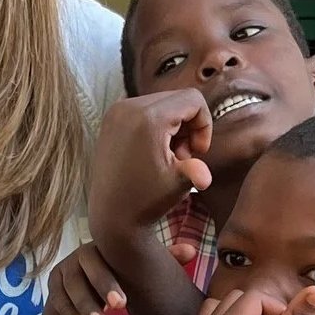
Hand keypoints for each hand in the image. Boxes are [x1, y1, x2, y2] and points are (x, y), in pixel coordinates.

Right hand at [48, 238, 199, 314]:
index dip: (109, 282)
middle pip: (83, 274)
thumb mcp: (142, 267)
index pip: (102, 259)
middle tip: (114, 314)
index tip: (122, 305)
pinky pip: (57, 298)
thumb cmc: (124, 274)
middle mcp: (80, 254)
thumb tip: (192, 251)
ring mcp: (64, 269)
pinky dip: (68, 312)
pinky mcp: (53, 285)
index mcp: (103, 246)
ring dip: (83, 307)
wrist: (91, 285)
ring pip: (69, 288)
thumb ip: (165, 259)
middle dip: (97, 295)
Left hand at [87, 91, 213, 245]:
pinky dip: (157, 126)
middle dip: (189, 126)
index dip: (204, 125)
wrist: (110, 215)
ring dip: (174, 126)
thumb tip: (204, 178)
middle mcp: (127, 107)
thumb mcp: (179, 182)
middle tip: (182, 156)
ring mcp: (115, 112)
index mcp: (148, 117)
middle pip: (178, 99)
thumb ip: (197, 169)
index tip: (197, 152)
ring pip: (163, 103)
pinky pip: (145, 110)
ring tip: (168, 156)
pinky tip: (154, 152)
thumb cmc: (147, 201)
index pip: (193, 100)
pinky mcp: (109, 120)